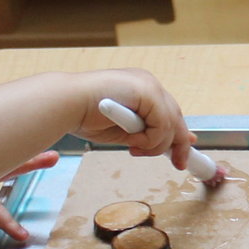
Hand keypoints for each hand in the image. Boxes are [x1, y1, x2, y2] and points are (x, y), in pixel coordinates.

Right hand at [77, 70, 198, 170]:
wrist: (66, 103)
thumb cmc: (84, 115)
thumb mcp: (123, 129)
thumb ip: (145, 133)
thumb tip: (171, 144)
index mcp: (141, 88)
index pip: (168, 112)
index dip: (178, 133)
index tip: (183, 152)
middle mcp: (148, 83)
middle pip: (176, 117)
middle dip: (176, 144)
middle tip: (178, 164)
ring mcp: (149, 86)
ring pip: (171, 124)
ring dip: (155, 145)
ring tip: (134, 148)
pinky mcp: (147, 93)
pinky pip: (162, 126)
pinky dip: (149, 140)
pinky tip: (131, 142)